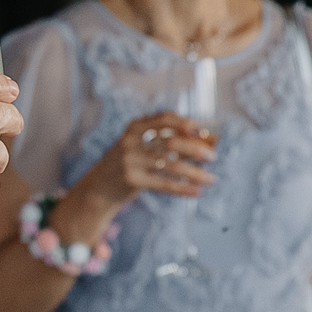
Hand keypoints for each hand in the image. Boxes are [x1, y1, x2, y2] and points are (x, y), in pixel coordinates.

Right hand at [76, 112, 215, 212]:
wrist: (99, 186)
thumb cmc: (129, 163)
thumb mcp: (140, 145)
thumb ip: (166, 141)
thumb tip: (206, 142)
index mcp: (135, 127)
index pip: (164, 119)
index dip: (186, 124)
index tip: (204, 132)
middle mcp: (131, 141)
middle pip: (170, 142)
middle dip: (195, 150)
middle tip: (212, 157)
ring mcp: (130, 160)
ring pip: (170, 166)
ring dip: (195, 173)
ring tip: (211, 179)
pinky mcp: (132, 180)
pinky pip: (164, 184)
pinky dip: (183, 188)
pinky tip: (196, 192)